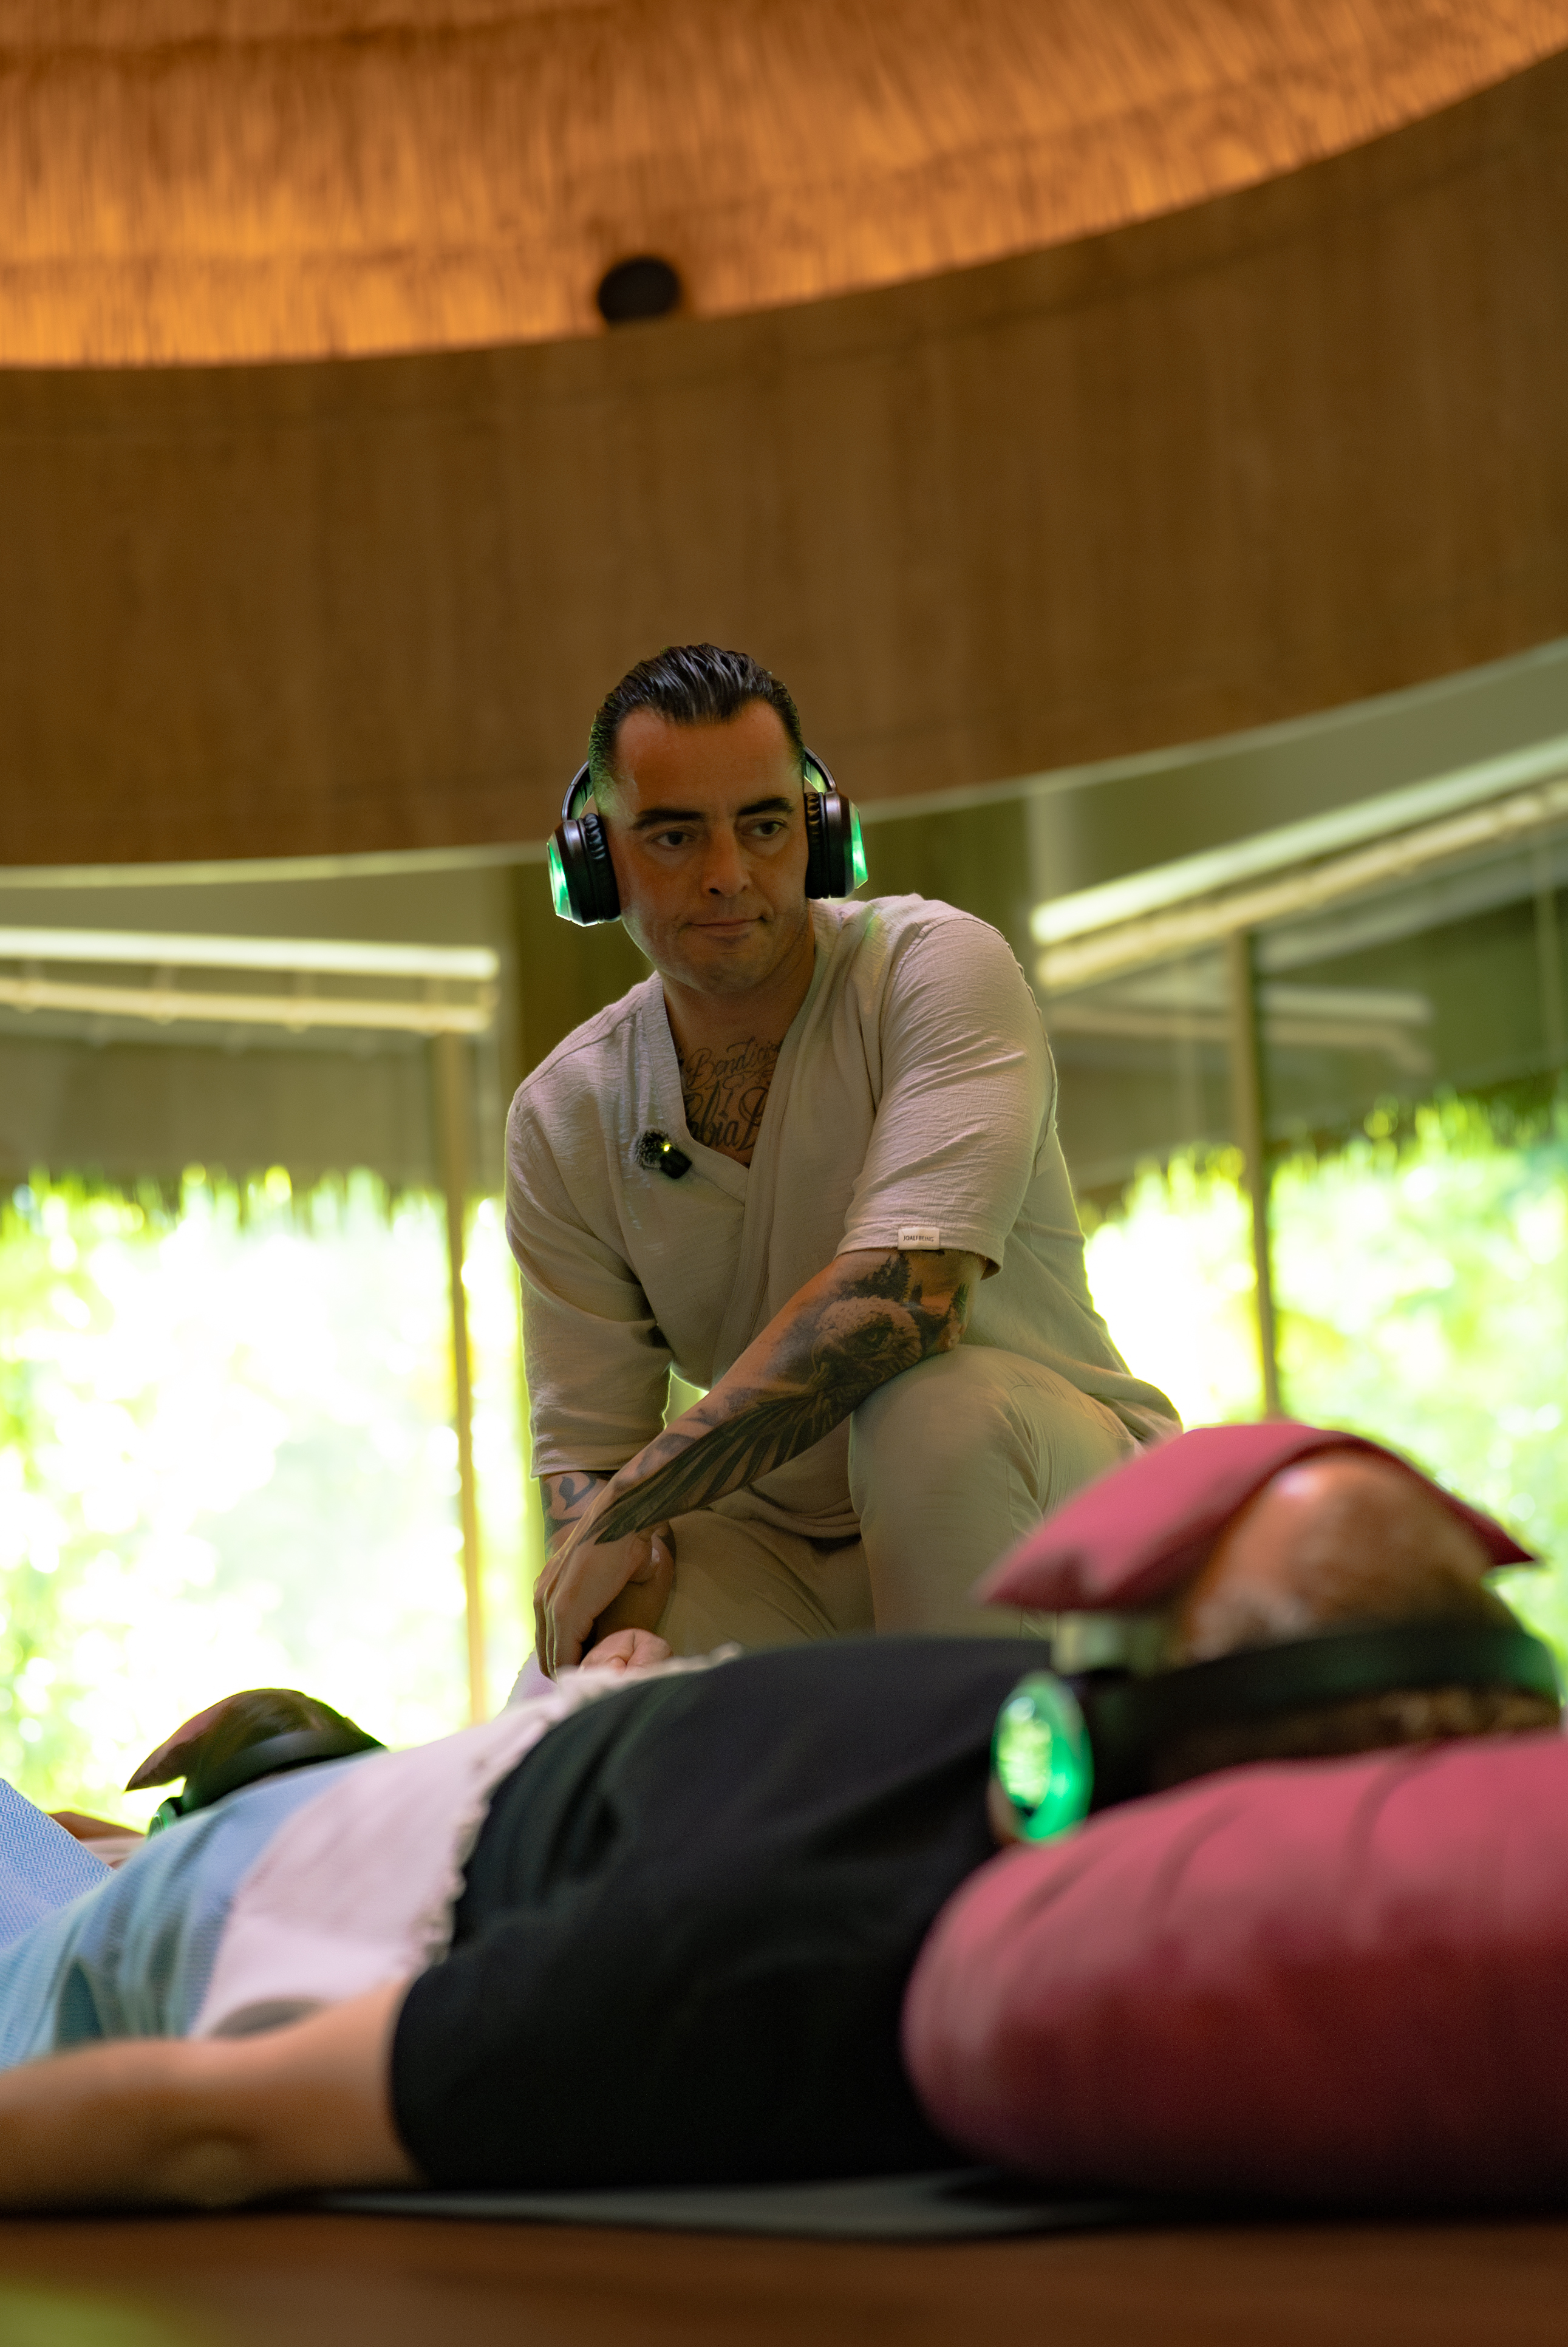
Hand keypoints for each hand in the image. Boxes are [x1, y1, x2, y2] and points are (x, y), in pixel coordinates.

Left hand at [533, 1500, 673, 1676]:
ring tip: (600, 1677)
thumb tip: (610, 1615)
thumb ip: (594, 1598)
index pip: (549, 1641)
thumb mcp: (600, 1575)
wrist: (621, 1517)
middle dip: (570, 1669)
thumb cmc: (620, 1542)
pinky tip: (599, 1670)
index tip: (592, 1669)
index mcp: (548, 1590)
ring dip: (576, 1670)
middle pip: (547, 1654)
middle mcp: (542, 1597)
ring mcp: (551, 1604)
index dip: (570, 1659)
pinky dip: (581, 1666)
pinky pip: (565, 1654)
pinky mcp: (566, 1611)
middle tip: (597, 1677)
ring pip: (554, 1658)